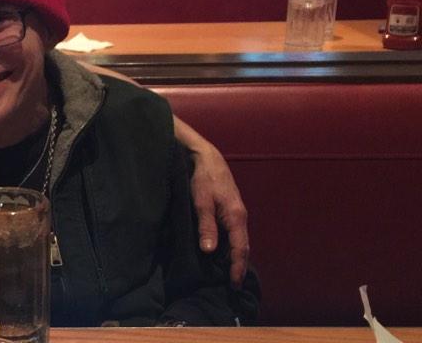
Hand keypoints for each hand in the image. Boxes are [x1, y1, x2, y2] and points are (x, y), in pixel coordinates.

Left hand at [178, 119, 249, 285]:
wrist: (206, 157)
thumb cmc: (202, 179)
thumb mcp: (200, 203)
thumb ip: (206, 226)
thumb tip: (209, 251)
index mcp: (236, 217)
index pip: (240, 249)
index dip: (237, 268)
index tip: (234, 285)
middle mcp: (240, 217)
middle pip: (243, 247)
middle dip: (239, 266)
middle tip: (234, 285)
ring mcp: (236, 213)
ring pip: (239, 240)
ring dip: (236, 256)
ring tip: (230, 273)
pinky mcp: (230, 209)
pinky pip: (234, 232)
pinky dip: (232, 245)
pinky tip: (224, 252)